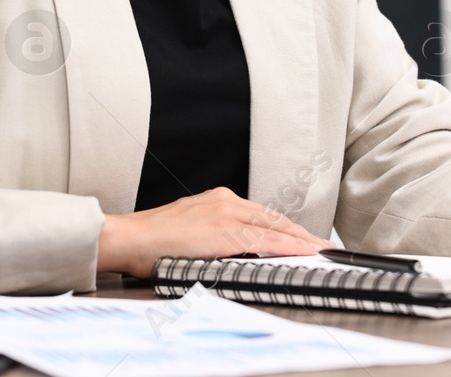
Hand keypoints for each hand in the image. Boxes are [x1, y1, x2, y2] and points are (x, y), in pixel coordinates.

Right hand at [96, 187, 331, 277]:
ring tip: (319, 248)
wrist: (130, 238)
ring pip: (273, 226)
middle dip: (299, 232)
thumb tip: (231, 250)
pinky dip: (287, 245)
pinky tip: (302, 251)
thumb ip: (213, 235)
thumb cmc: (152, 240)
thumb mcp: (189, 232)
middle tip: (321, 244)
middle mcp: (225, 201)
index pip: (260, 214)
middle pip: (272, 218)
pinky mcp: (224, 230)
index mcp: (217, 200)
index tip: (302, 236)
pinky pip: (264, 239)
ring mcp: (225, 213)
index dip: (284, 227)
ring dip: (299, 239)